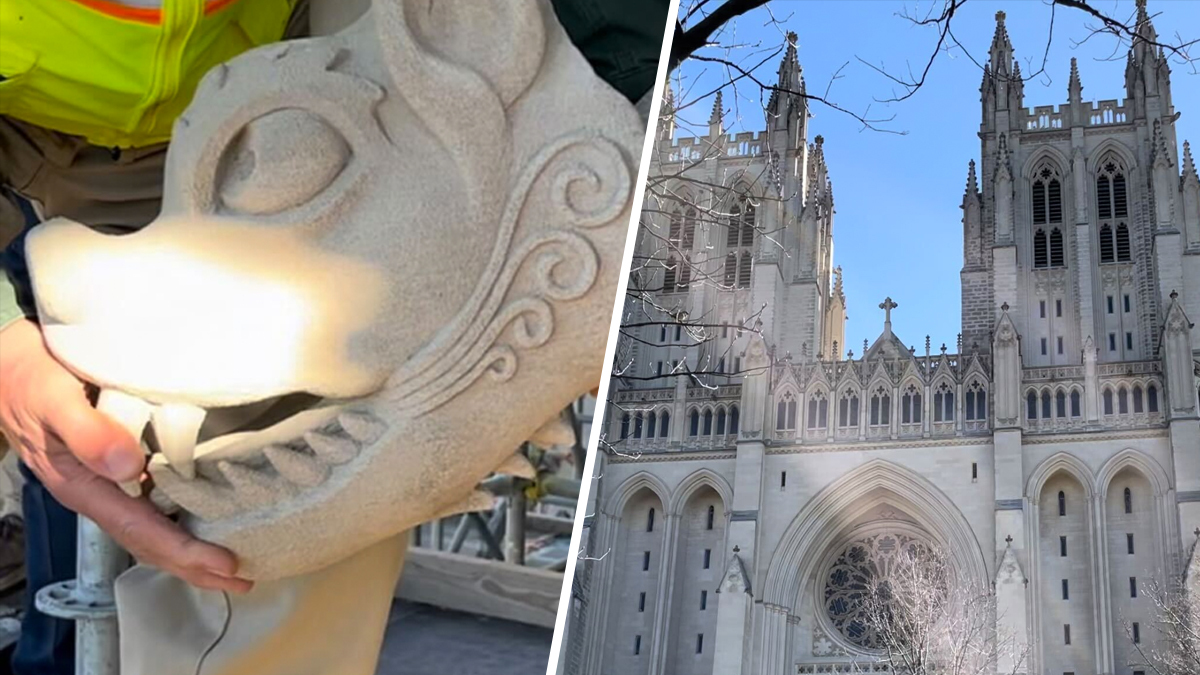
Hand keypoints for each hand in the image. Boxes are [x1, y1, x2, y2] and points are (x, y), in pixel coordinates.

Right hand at [0, 319, 251, 592]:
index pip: (141, 531)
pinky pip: (152, 501)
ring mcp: (105, 481)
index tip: (226, 565)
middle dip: (194, 565)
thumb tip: (130, 468)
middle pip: (149, 541)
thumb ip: (87, 433)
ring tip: (230, 565)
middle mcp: (97, 491)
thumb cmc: (30, 378)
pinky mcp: (115, 463)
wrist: (8, 365)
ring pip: (152, 526)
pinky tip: (208, 515)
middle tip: (243, 581)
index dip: (185, 551)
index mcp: (83, 486)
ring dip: (190, 548)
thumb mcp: (53, 399)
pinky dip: (182, 517)